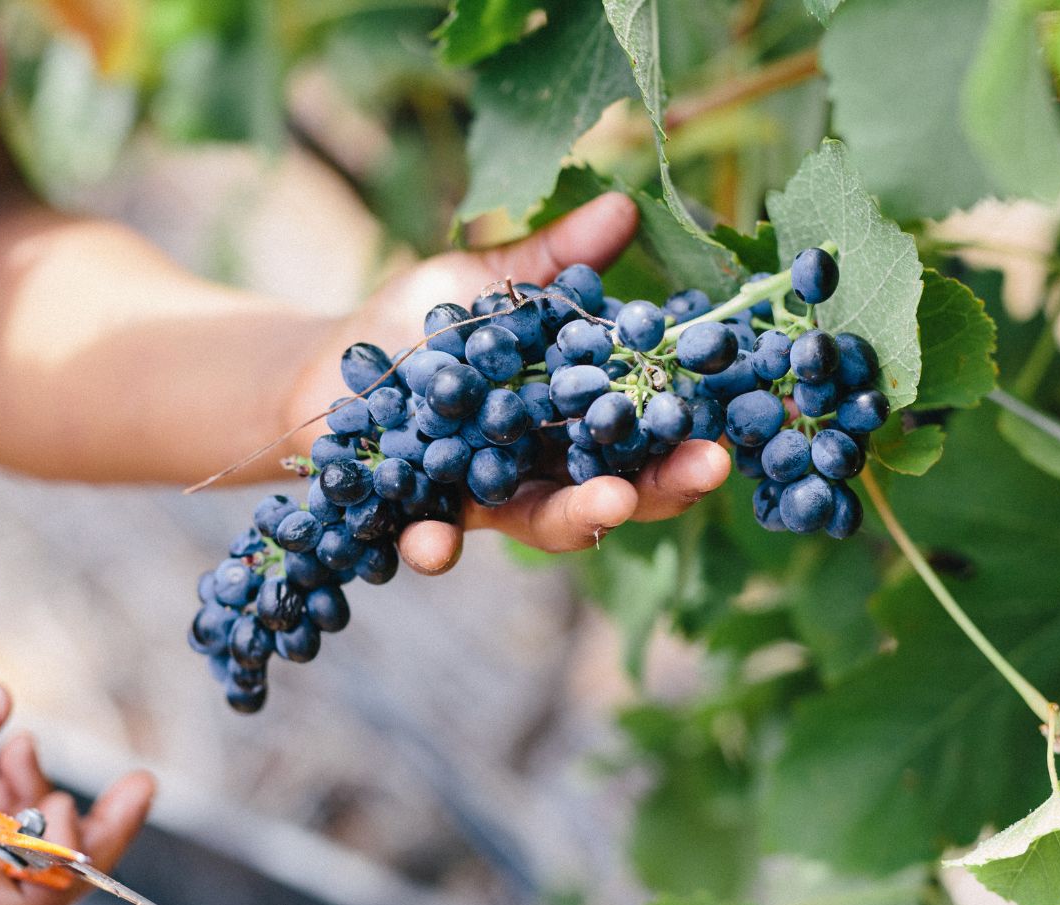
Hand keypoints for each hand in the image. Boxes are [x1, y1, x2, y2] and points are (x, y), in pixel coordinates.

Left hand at [293, 193, 731, 573]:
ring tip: (604, 508)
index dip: (691, 429)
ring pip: (540, 522)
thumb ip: (549, 261)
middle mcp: (541, 467)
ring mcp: (483, 499)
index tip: (737, 421)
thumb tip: (624, 205)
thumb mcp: (480, 281)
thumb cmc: (414, 323)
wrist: (322, 368)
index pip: (644, 428)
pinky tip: (434, 544)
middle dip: (662, 482)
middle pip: (614, 485)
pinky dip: (431, 544)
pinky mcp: (417, 516)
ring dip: (575, 519)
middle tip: (705, 471)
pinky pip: (430, 540)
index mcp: (570, 414)